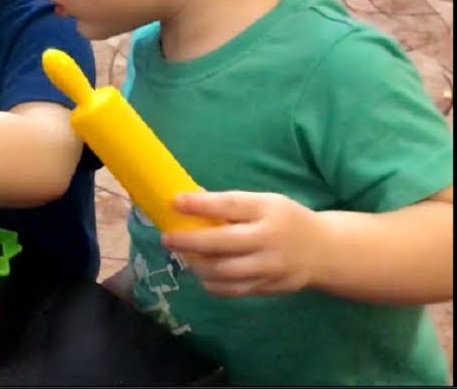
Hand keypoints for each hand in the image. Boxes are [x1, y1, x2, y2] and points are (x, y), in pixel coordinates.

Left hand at [160, 191, 326, 297]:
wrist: (325, 251)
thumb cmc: (285, 220)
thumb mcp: (265, 203)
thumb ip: (233, 206)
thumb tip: (188, 203)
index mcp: (268, 210)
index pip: (230, 205)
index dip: (200, 205)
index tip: (174, 202)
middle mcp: (270, 239)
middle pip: (222, 243)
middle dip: (189, 241)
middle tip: (167, 238)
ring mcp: (270, 267)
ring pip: (224, 271)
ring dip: (197, 265)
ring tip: (183, 256)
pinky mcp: (270, 288)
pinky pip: (233, 290)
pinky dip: (212, 283)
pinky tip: (203, 274)